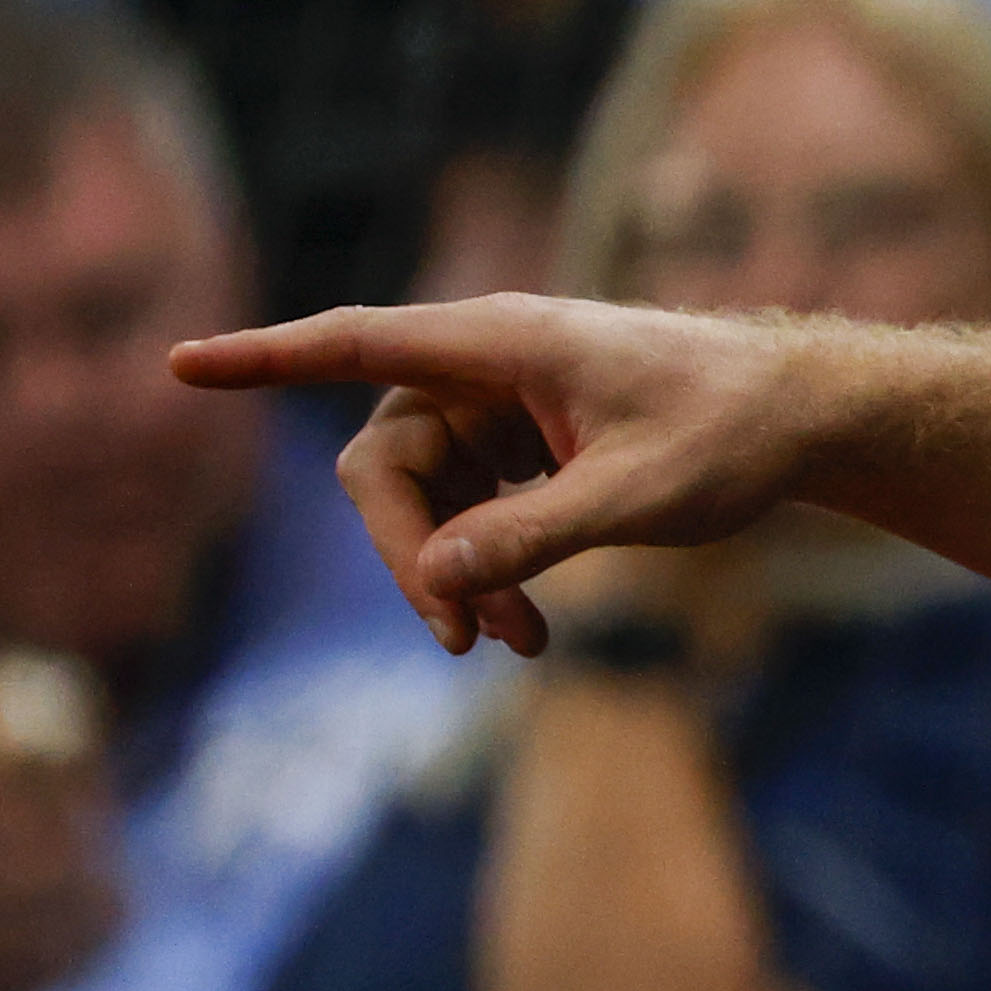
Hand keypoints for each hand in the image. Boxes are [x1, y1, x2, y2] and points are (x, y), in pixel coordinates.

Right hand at [170, 299, 834, 657]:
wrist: (809, 420)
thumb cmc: (734, 433)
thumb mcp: (640, 496)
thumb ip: (536, 535)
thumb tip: (436, 576)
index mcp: (502, 343)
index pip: (358, 343)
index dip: (267, 358)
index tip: (181, 364)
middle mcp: (487, 366)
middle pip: (386, 463)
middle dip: (407, 553)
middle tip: (458, 638)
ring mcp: (502, 407)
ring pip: (424, 499)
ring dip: (451, 575)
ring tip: (513, 647)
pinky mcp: (523, 444)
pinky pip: (468, 510)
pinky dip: (485, 567)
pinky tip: (526, 628)